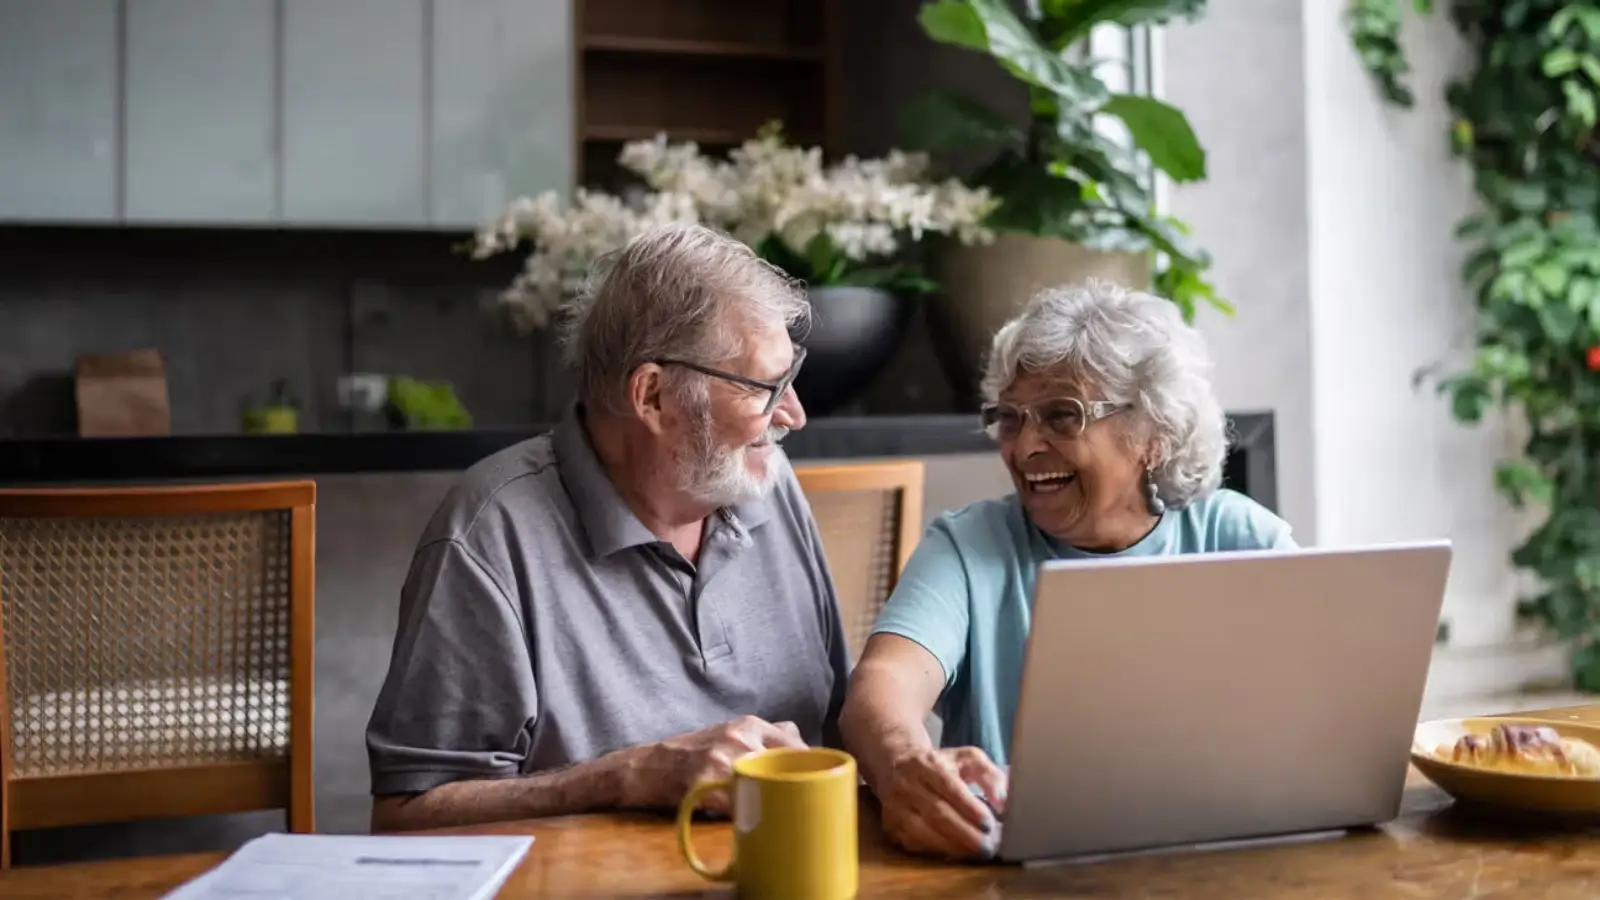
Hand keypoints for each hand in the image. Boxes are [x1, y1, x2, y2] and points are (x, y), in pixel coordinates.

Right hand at [624, 716, 806, 812]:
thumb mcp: (732, 731)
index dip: (809, 765)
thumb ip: (766, 734)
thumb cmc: (697, 751)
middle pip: (788, 763)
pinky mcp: (708, 782)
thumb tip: (804, 742)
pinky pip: (741, 804)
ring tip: (778, 810)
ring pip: (767, 784)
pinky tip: (751, 819)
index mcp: (749, 724)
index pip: (796, 743)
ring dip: (775, 800)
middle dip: (796, 783)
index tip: (815, 780)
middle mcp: (740, 737)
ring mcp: (724, 759)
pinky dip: (749, 814)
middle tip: (801, 799)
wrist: (652, 766)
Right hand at [878, 746, 1007, 859]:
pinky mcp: (890, 825)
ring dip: (953, 846)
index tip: (989, 823)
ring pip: (924, 831)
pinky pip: (915, 843)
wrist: (897, 765)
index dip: (969, 807)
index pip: (948, 786)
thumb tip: (1003, 801)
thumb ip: (990, 776)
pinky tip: (956, 853)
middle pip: (937, 813)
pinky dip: (938, 850)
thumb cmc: (940, 765)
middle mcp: (906, 784)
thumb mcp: (967, 759)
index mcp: (927, 764)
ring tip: (976, 852)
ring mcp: (895, 807)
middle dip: (965, 833)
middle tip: (988, 846)